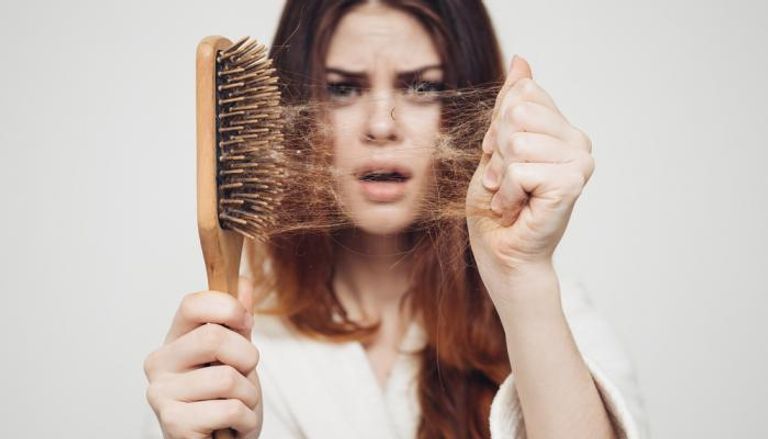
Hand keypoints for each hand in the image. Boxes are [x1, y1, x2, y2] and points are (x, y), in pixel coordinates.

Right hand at [144, 279, 262, 438]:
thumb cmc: (224, 400)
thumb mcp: (236, 355)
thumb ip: (238, 321)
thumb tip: (241, 281)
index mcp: (174, 340)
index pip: (192, 304)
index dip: (228, 308)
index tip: (246, 324)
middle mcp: (159, 363)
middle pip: (214, 337)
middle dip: (247, 358)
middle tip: (243, 376)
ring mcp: (161, 393)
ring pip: (227, 378)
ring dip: (248, 395)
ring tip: (236, 405)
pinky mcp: (172, 423)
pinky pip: (229, 409)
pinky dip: (245, 420)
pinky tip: (232, 426)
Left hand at [466, 56, 593, 296]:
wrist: (502, 253)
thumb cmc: (497, 206)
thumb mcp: (496, 146)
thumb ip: (510, 105)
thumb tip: (521, 60)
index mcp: (563, 129)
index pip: (522, 95)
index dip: (497, 128)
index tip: (501, 159)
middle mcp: (578, 141)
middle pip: (517, 113)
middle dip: (497, 150)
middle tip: (504, 181)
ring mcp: (579, 162)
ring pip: (517, 141)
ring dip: (500, 175)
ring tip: (510, 196)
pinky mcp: (571, 183)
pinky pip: (519, 169)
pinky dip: (506, 193)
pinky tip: (516, 209)